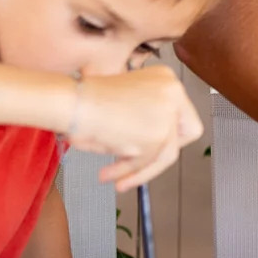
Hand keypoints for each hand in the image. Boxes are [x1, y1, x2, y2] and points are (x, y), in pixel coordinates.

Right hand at [67, 67, 203, 191]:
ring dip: (139, 170)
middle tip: (141, 166)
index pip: (184, 114)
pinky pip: (146, 163)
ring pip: (165, 154)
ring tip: (117, 179)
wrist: (73, 103)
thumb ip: (148, 120)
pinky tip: (110, 175)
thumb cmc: (88, 101)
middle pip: (183, 136)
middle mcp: (173, 91)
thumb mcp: (129, 103)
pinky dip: (128, 172)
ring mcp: (167, 113)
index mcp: (166, 78)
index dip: (171, 135)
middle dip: (161, 155)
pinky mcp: (157, 135)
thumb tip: (158, 149)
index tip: (154, 146)